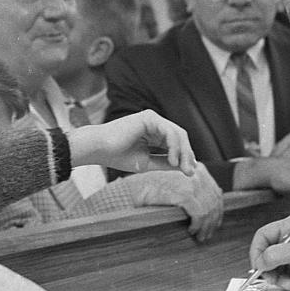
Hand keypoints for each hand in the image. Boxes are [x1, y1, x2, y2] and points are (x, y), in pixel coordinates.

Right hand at [66, 110, 195, 176]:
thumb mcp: (147, 162)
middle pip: (180, 138)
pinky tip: (173, 160)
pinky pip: (169, 131)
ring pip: (178, 134)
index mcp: (153, 134)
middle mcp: (155, 125)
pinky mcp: (150, 117)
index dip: (185, 157)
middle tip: (190, 172)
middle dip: (187, 155)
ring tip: (180, 167)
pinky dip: (174, 146)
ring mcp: (153, 119)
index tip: (190, 173)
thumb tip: (184, 167)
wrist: (99, 149)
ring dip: (183, 152)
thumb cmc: (118, 156)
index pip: (176, 144)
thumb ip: (165, 163)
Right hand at [121, 163, 223, 241]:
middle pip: (214, 202)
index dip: (218, 210)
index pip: (216, 193)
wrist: (139, 187)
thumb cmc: (156, 188)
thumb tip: (212, 206)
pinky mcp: (186, 194)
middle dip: (213, 221)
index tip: (214, 223)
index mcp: (199, 169)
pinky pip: (199, 214)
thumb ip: (195, 190)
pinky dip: (197, 225)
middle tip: (208, 234)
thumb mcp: (179, 184)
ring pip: (208, 210)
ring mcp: (192, 183)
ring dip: (205, 226)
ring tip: (200, 236)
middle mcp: (198, 174)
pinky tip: (192, 230)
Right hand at [249, 214, 289, 288]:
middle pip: (265, 255)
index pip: (262, 236)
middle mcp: (289, 240)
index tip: (258, 267)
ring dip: (281, 281)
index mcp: (289, 227)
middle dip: (271, 271)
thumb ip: (277, 254)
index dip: (257, 252)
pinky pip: (283, 279)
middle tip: (276, 281)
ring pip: (273, 270)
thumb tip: (259, 262)